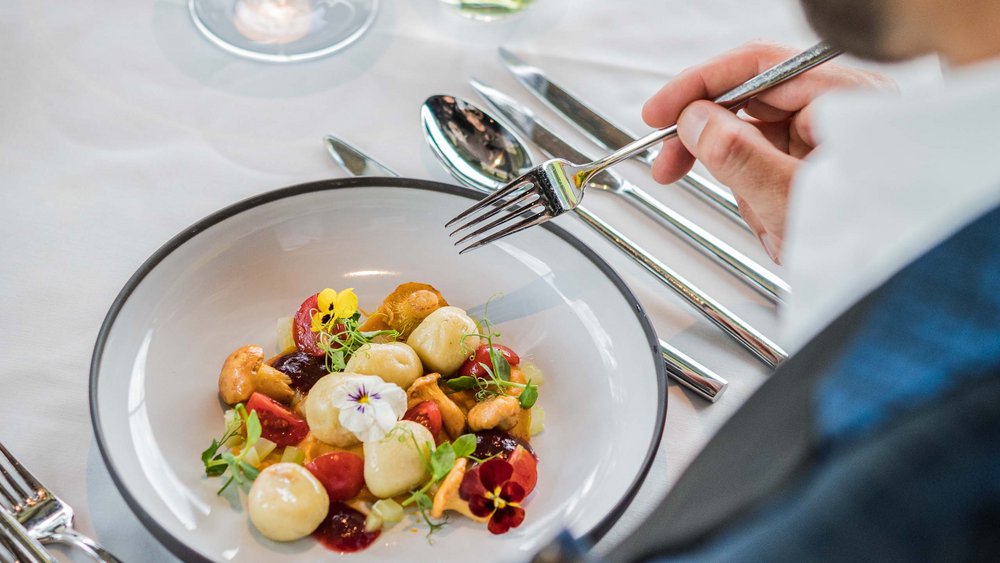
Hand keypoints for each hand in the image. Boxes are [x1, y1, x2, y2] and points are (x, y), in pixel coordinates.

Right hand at [643, 42, 893, 261]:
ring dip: (742, 185)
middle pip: (750, 106)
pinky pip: (766, 173)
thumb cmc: (872, 242)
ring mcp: (826, 143)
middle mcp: (837, 113)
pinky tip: (774, 225)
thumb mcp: (792, 200)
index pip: (757, 68)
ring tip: (764, 220)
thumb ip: (738, 156)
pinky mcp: (815, 171)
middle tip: (669, 164)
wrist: (899, 286)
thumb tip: (695, 122)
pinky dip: (758, 201)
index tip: (660, 112)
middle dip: (713, 145)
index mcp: (845, 101)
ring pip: (753, 145)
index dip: (700, 86)